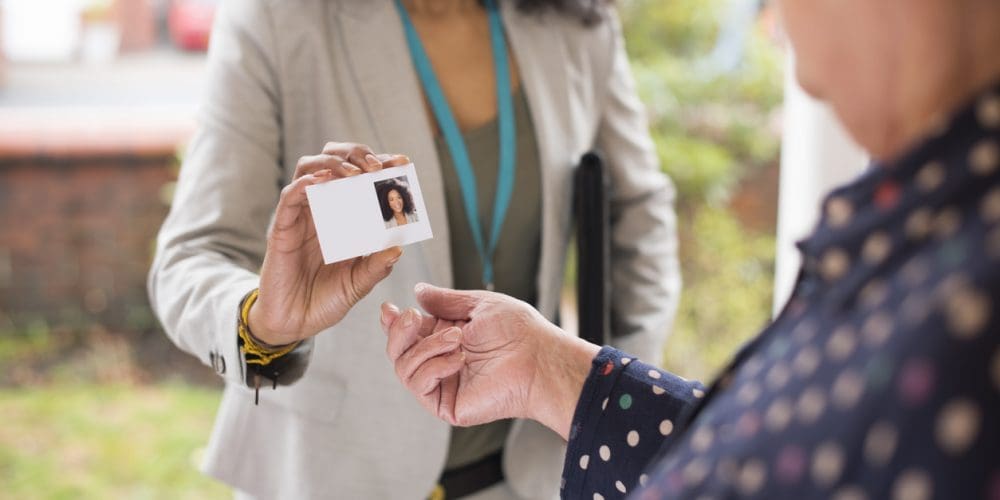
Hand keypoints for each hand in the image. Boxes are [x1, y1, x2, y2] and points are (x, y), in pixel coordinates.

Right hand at [248, 142, 410, 345]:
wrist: (294, 324)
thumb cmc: (326, 300)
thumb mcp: (359, 284)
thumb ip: (377, 266)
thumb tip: (398, 247)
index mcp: (344, 218)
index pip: (361, 178)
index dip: (379, 164)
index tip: (401, 161)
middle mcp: (323, 210)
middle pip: (333, 161)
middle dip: (355, 154)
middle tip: (376, 165)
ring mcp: (301, 216)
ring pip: (309, 169)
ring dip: (332, 164)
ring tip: (353, 173)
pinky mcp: (282, 228)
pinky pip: (289, 197)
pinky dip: (304, 183)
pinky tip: (319, 182)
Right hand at [380, 284, 599, 438]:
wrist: (538, 357)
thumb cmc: (518, 330)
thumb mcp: (478, 304)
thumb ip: (444, 300)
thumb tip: (417, 291)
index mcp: (445, 337)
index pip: (407, 333)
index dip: (392, 323)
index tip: (389, 309)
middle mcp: (439, 361)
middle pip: (396, 352)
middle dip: (399, 332)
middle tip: (414, 317)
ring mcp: (442, 384)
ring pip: (403, 368)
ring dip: (425, 347)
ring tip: (457, 338)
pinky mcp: (446, 404)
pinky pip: (419, 385)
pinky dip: (433, 367)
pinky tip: (458, 359)